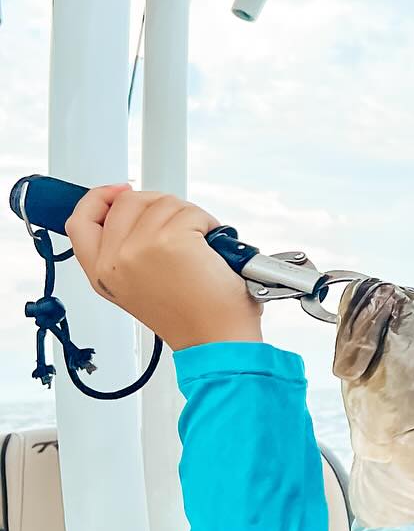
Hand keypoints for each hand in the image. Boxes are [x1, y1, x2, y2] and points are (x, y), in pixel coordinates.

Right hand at [66, 184, 262, 350]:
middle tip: (181, 232)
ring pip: (162, 202)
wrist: (217, 339)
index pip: (80, 220)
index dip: (100, 198)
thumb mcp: (139, 284)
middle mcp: (113, 260)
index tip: (120, 190)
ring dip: (189, 217)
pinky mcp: (169, 240)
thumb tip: (130, 205)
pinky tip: (210, 250)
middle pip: (127, 201)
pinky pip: (191, 211)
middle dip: (160, 207)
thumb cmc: (192, 317)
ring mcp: (138, 248)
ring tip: (198, 249)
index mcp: (101, 272)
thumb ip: (124, 249)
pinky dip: (208, 224)